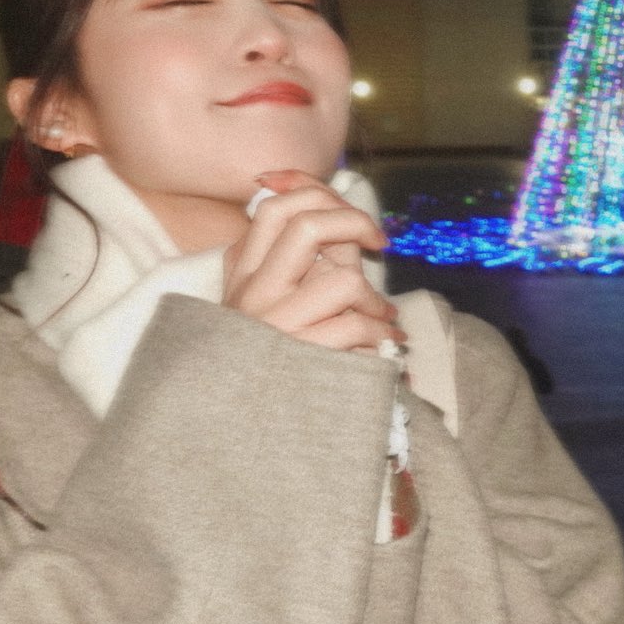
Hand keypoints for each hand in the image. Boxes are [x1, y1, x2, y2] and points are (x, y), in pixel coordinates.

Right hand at [224, 169, 401, 353]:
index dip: (317, 195)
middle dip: (355, 223)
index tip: (349, 217)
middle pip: (305, 225)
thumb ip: (296, 254)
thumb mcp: (270, 300)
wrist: (240, 429)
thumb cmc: (269, 358)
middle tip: (379, 242)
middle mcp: (253, 294)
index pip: (273, 209)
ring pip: (343, 281)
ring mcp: (274, 326)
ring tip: (380, 317)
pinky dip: (380, 334)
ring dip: (374, 300)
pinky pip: (356, 328)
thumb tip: (332, 203)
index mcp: (242, 274)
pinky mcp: (299, 359)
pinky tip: (382, 346)